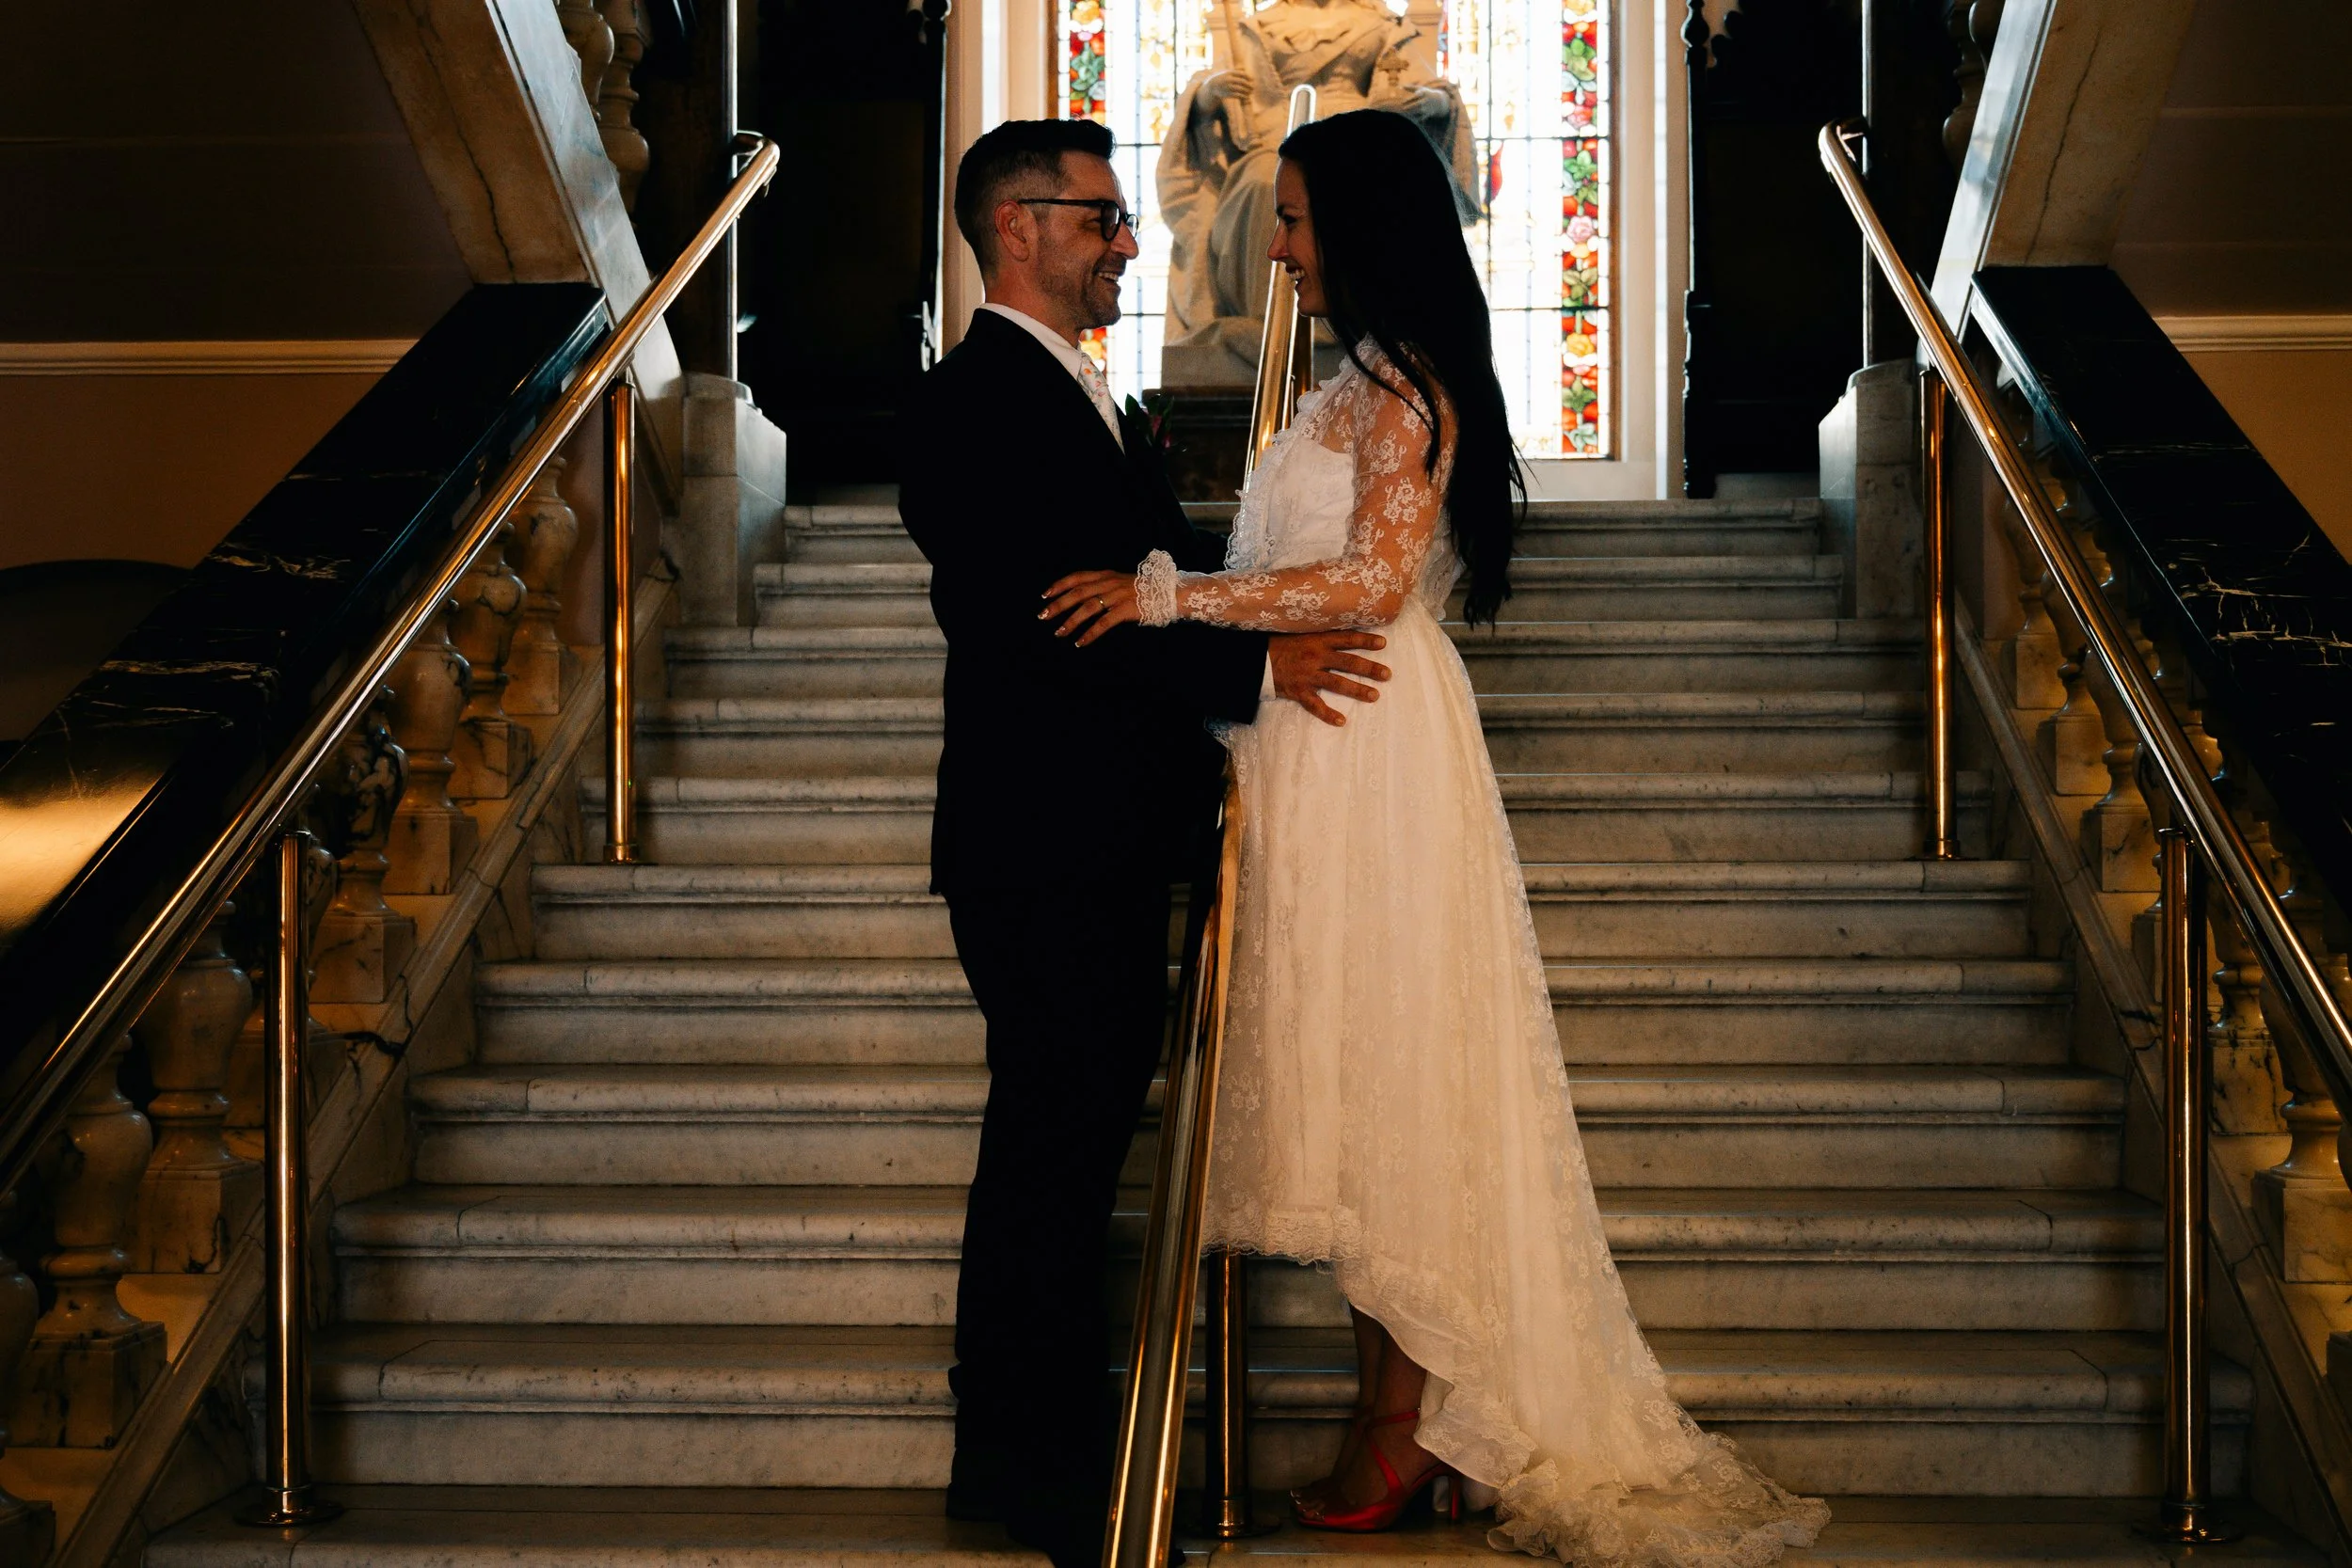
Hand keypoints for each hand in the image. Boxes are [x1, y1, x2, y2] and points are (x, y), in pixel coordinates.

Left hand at [1041, 569, 1139, 646]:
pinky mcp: (1126, 609)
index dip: (1059, 585)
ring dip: (1071, 621)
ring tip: (1059, 633)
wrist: (1170, 592)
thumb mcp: (1120, 583)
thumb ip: (1103, 587)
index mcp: (1106, 575)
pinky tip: (1080, 643)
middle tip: (1043, 616)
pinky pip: (1103, 623)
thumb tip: (1082, 599)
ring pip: (1088, 607)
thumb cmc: (1144, 591)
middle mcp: (1109, 583)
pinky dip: (1090, 633)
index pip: (1077, 577)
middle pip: (1078, 593)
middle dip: (1058, 605)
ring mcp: (1118, 595)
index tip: (1045, 595)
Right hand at [1206, 67, 1257, 108]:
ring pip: (1240, 89)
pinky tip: (1246, 97)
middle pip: (1242, 82)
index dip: (1248, 77)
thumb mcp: (1227, 72)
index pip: (1241, 74)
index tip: (1252, 79)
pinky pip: (1237, 95)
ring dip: (1247, 91)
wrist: (1212, 86)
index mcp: (1229, 73)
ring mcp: (1228, 87)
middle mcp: (1229, 79)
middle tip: (1253, 87)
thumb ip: (1235, 71)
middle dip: (1249, 85)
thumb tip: (1244, 68)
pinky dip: (1243, 96)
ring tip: (1250, 92)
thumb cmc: (1222, 78)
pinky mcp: (1227, 94)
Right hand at [1269, 630, 1389, 726]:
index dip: (1365, 640)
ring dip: (1357, 690)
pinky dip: (1328, 714)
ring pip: (1337, 683)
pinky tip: (1342, 722)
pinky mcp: (1298, 691)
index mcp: (1317, 640)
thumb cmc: (1281, 646)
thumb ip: (1322, 637)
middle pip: (1348, 662)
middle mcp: (1315, 656)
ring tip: (1374, 696)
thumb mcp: (1302, 634)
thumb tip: (1345, 636)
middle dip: (1369, 668)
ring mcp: (1308, 675)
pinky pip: (1315, 705)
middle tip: (1387, 674)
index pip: (1346, 638)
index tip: (1383, 643)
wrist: (1255, 661)